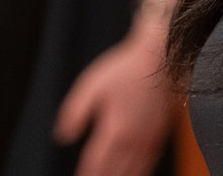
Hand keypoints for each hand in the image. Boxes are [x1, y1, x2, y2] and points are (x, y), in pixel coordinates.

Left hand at [54, 28, 176, 175]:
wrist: (158, 59)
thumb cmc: (125, 69)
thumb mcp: (92, 85)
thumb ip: (75, 112)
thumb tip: (63, 136)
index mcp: (115, 129)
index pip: (96, 163)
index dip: (85, 174)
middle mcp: (134, 141)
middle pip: (115, 173)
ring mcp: (149, 141)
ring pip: (133, 174)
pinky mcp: (160, 137)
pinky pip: (148, 166)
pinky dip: (137, 175)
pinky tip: (132, 175)